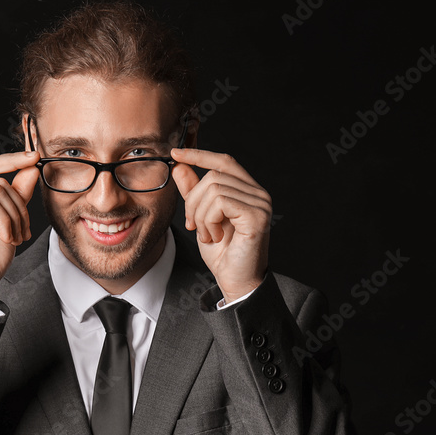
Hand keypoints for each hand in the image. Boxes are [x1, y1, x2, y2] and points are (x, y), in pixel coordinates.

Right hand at [0, 151, 39, 311]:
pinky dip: (5, 220)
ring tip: (15, 238)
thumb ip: (19, 195)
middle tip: (25, 231)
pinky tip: (5, 238)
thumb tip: (31, 168)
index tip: (36, 157)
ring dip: (15, 216)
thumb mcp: (12, 222)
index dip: (12, 159)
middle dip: (20, 204)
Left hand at [172, 148, 270, 302]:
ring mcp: (260, 203)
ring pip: (213, 188)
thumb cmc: (223, 253)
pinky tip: (215, 236)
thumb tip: (180, 166)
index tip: (175, 153)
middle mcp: (258, 193)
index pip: (224, 161)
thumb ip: (192, 192)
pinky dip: (208, 221)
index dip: (199, 154)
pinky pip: (220, 203)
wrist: (235, 281)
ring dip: (200, 216)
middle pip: (213, 176)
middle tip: (193, 226)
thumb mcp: (200, 218)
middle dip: (193, 201)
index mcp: (247, 190)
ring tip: (208, 234)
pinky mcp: (257, 215)